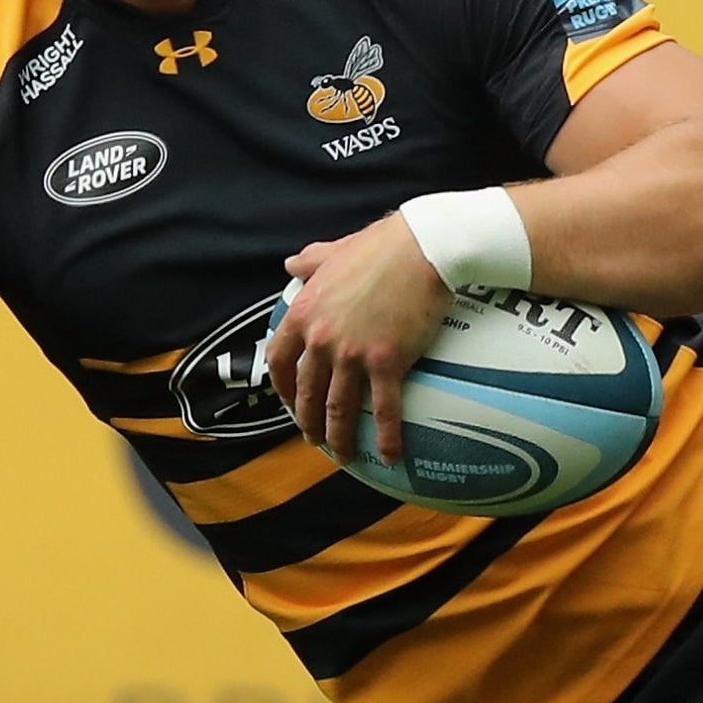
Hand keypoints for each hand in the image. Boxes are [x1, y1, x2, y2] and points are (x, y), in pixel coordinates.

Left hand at [266, 215, 451, 463]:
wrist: (423, 248)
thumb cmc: (381, 246)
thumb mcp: (334, 251)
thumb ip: (310, 262)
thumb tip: (291, 264)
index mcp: (305, 313)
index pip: (280, 359)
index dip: (281, 386)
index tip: (288, 399)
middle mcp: (322, 339)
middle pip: (307, 393)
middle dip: (307, 421)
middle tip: (313, 437)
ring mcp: (352, 354)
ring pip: (339, 409)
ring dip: (338, 438)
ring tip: (342, 455)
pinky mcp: (387, 363)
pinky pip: (383, 410)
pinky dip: (385, 438)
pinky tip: (389, 455)